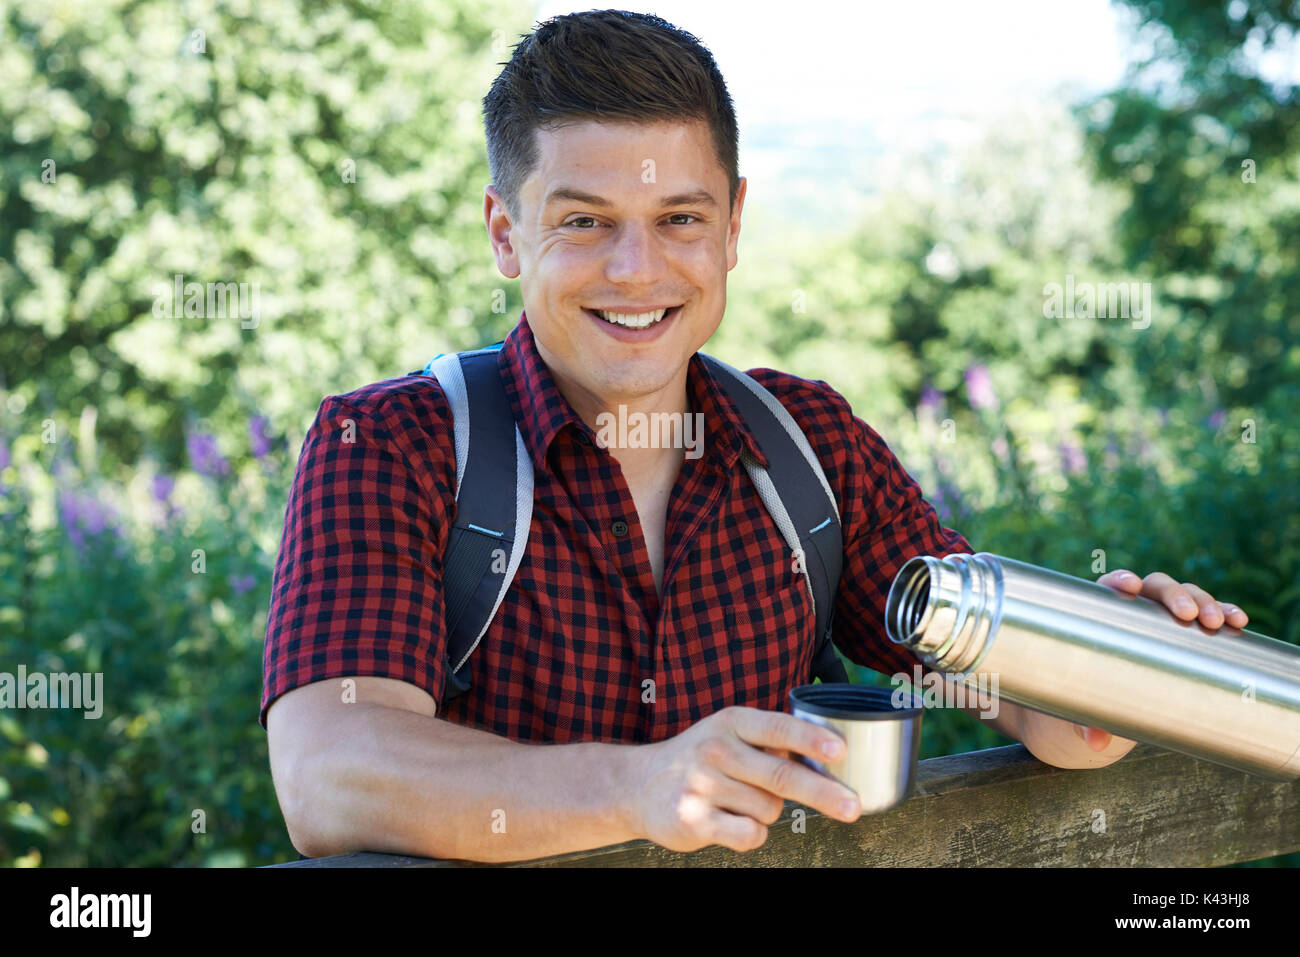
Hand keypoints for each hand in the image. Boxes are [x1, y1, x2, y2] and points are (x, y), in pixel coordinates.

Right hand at [622, 706, 862, 852]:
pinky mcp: (693, 819)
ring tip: (741, 801)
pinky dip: (753, 833)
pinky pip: (749, 834)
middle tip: (852, 807)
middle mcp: (716, 749)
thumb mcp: (729, 733)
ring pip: (769, 809)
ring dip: (769, 812)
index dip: (812, 740)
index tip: (840, 752)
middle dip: (823, 793)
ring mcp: (703, 785)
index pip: (778, 728)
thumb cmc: (699, 759)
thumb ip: (770, 741)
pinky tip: (733, 821)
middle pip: (781, 774)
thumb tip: (829, 757)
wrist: (638, 785)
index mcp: (731, 722)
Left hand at [1073, 569, 1249, 751]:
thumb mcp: (1081, 709)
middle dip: (1175, 595)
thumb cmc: (1083, 700)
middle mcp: (1133, 611)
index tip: (1131, 586)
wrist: (1101, 710)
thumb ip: (1087, 720)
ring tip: (1218, 622)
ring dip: (1205, 602)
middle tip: (1189, 615)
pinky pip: (1208, 618)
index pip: (1109, 587)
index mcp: (1100, 617)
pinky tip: (1238, 622)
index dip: (1120, 580)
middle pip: (1154, 588)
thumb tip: (1097, 740)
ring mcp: (1162, 620)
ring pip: (1186, 598)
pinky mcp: (1187, 636)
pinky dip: (1224, 615)